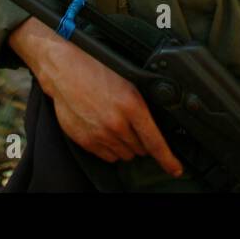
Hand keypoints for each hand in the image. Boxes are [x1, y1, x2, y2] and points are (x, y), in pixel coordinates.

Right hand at [8, 18, 183, 176]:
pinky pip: (107, 156)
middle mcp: (116, 123)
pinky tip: (105, 131)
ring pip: (124, 154)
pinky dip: (110, 148)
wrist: (64, 70)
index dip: (168, 160)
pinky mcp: (85, 140)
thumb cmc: (96, 69)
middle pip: (140, 149)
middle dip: (141, 141)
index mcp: (131, 106)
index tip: (175, 169)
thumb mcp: (128, 79)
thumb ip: (142, 104)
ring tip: (117, 125)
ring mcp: (100, 134)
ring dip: (126, 145)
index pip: (155, 142)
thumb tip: (156, 122)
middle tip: (133, 124)